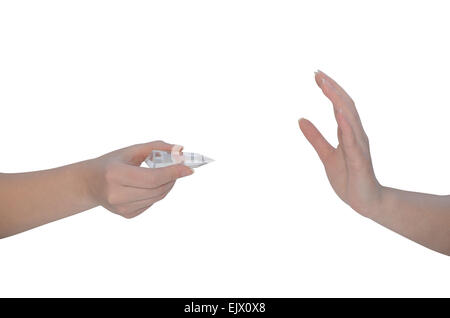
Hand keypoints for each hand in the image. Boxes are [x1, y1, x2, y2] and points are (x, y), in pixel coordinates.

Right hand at [86, 140, 193, 217]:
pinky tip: (149, 185)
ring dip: (167, 185)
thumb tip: (180, 150)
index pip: (152, 177)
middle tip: (179, 168)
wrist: (90, 183)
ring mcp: (120, 208)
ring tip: (164, 175)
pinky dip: (157, 193)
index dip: (173, 173)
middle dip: (172, 178)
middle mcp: (116, 194)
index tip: (189, 168)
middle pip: (157, 189)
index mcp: (115, 174)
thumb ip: (156, 147)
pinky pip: (151, 203)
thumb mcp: (130, 150)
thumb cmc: (112, 163)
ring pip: (157, 198)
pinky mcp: (126, 215)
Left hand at [299, 71, 382, 216]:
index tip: (316, 75)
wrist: (365, 202)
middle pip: (346, 105)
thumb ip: (315, 137)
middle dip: (332, 88)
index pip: (339, 105)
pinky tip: (338, 113)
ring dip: (338, 100)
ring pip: (350, 118)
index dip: (329, 89)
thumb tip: (300, 119)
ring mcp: (359, 146)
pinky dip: (346, 125)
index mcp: (348, 133)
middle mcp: (356, 134)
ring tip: (326, 86)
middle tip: (318, 74)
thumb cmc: (349, 178)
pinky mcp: (359, 160)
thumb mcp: (326, 155)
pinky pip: (352, 141)